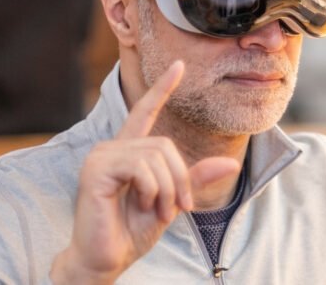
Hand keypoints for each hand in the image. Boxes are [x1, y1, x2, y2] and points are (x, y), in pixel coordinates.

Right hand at [50, 61, 240, 283]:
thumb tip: (230, 163)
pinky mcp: (95, 170)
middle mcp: (112, 148)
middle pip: (164, 144)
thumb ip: (194, 180)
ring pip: (155, 156)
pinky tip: (141, 204)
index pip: (145, 111)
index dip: (163, 88)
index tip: (180, 65)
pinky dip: (151, 189)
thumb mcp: (171, 202)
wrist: (108, 259)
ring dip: (167, 189)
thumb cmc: (132, 231)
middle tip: (176, 208)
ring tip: (157, 210)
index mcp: (128, 152)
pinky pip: (140, 167)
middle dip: (179, 179)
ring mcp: (101, 157)